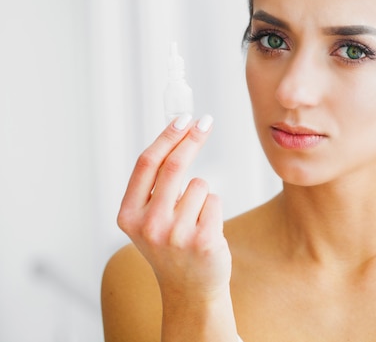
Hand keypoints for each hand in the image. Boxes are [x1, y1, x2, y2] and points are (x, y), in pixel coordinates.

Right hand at [117, 114, 231, 301]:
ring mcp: (175, 235)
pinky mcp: (203, 240)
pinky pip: (215, 200)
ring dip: (202, 193)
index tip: (183, 118)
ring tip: (195, 220)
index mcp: (128, 215)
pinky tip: (207, 230)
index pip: (147, 164)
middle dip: (192, 138)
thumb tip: (176, 134)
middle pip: (174, 166)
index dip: (166, 137)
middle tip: (205, 122)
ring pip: (200, 184)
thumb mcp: (150, 217)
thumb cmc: (172, 246)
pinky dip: (213, 208)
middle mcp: (148, 225)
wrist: (190, 290)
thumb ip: (155, 184)